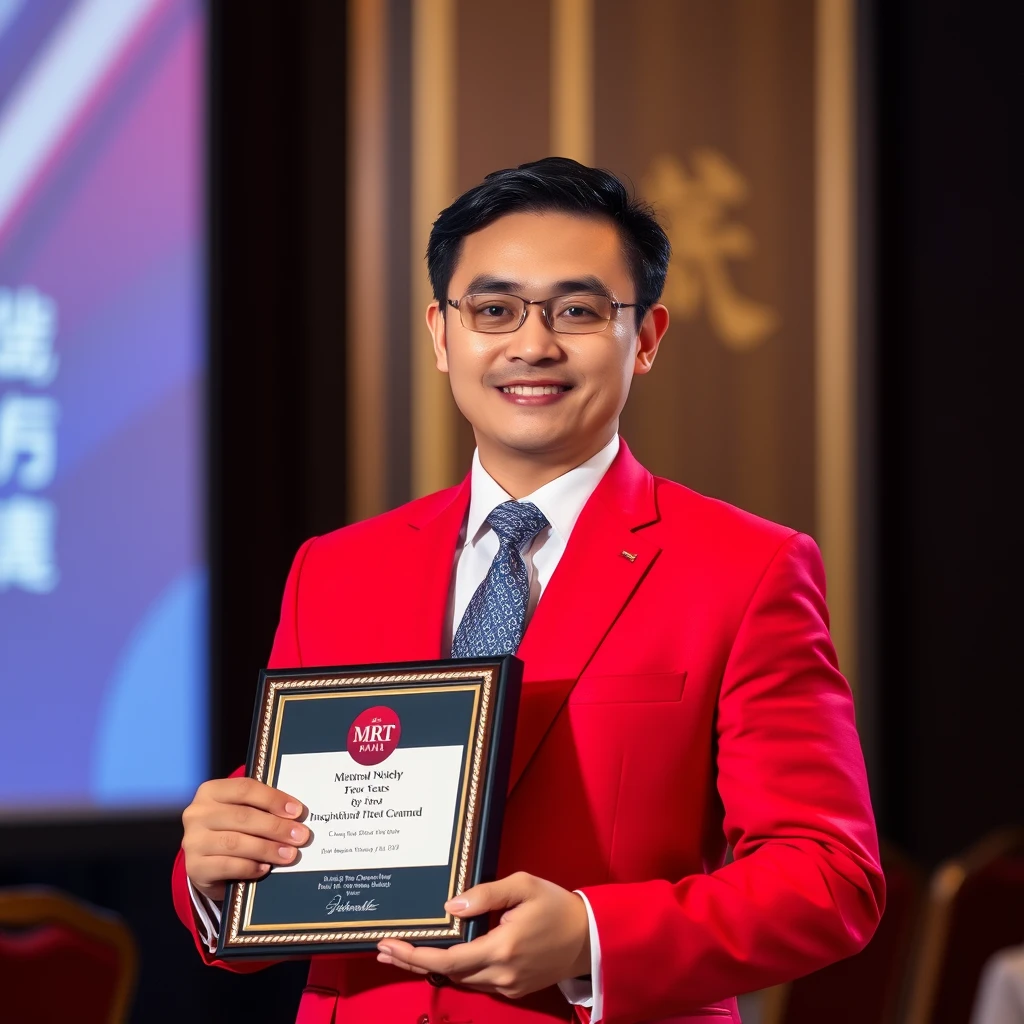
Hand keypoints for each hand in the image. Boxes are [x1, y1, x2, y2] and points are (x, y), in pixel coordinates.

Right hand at [181, 777, 307, 901]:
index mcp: (210, 791)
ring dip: (267, 849)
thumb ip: (261, 808)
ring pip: (235, 842)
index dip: (273, 799)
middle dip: (276, 827)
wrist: (206, 863)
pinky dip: (249, 867)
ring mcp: (192, 841)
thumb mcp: (242, 812)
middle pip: (242, 817)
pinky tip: (265, 868)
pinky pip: (227, 866)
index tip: (298, 811)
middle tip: (301, 836)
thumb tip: (296, 815)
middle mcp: (197, 813)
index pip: (245, 789)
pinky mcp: (194, 867)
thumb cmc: (232, 829)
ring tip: (290, 854)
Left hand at [377, 872, 590, 999]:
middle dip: (413, 962)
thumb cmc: (556, 905)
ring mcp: (508, 985)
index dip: (415, 955)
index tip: (390, 946)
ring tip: (404, 953)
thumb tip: (450, 907)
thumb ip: (485, 894)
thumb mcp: (523, 885)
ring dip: (431, 968)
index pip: (448, 959)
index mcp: (503, 947)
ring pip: (461, 980)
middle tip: (384, 951)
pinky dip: (455, 971)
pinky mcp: (514, 989)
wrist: (589, 937)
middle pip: (447, 974)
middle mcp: (502, 973)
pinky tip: (441, 959)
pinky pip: (477, 982)